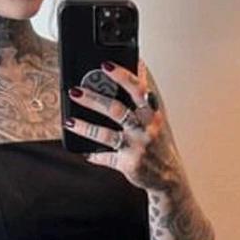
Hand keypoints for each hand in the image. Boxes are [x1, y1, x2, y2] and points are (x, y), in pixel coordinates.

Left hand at [66, 57, 182, 192]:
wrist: (169, 175)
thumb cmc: (159, 141)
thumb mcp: (157, 115)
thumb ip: (145, 93)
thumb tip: (139, 63)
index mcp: (153, 113)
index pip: (137, 89)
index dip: (122, 76)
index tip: (105, 65)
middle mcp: (145, 128)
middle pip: (116, 110)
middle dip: (93, 99)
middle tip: (75, 91)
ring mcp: (136, 147)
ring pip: (106, 135)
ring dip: (86, 128)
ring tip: (69, 121)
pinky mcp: (128, 164)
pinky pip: (107, 158)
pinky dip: (95, 155)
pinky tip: (85, 152)